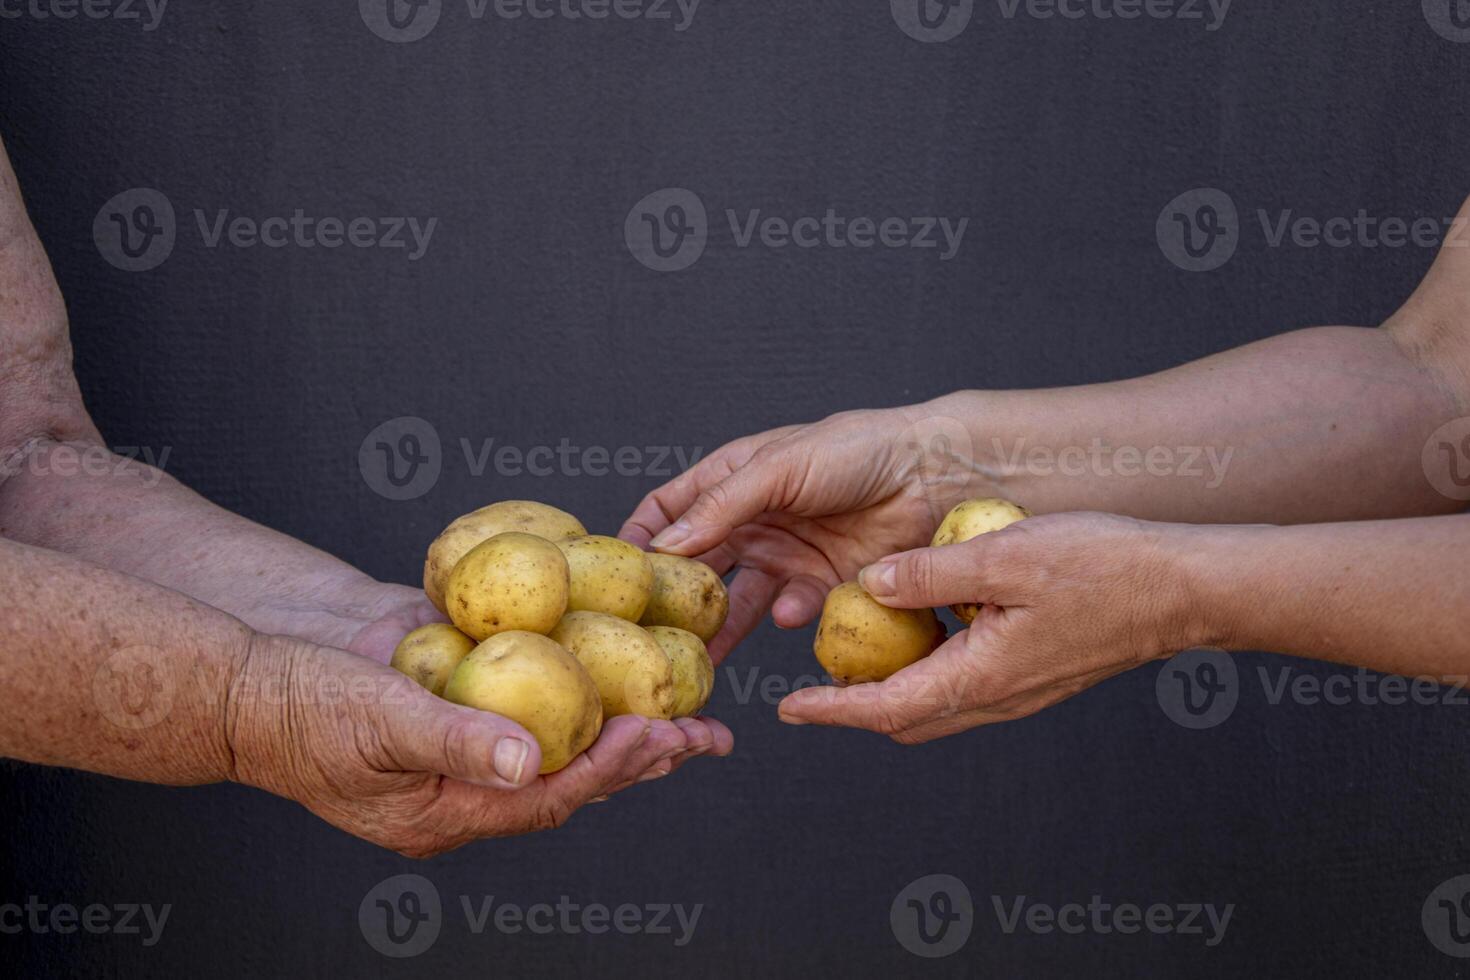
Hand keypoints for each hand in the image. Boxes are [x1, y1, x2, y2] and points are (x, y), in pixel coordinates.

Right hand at [227, 634, 732, 856]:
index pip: (548, 797)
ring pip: (565, 741)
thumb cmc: (302, 706)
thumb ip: (451, 742)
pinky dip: (582, 686)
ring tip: (687, 711)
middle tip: (706, 735)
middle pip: (572, 778)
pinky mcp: (471, 701)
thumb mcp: (375, 724)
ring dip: (624, 723)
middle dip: (642, 757)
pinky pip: (538, 700)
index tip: (660, 734)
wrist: (255, 677)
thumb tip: (527, 761)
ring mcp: (471, 743)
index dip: (608, 769)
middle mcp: (468, 786)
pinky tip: (622, 664)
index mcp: (446, 812)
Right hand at [620, 407, 977, 659]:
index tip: (616, 576)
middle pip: (697, 566)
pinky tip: (793, 613)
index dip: (641, 539)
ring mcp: (786, 556)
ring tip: (702, 658)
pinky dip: (791, 617)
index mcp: (732, 480)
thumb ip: (721, 507)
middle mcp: (752, 522)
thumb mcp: (778, 467)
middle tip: (652, 632)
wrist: (933, 474)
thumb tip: (664, 547)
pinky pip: (794, 612)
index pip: (667, 511)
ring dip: (721, 629)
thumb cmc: (855, 450)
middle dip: (676, 598)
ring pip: (738, 602)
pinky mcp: (823, 585)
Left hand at [778, 513, 1195, 741]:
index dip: (832, 710)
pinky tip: (925, 632)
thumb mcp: (1004, 556)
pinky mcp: (1036, 678)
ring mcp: (1020, 693)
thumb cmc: (1104, 567)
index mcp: (982, 677)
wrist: (1183, 588)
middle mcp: (998, 698)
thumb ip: (931, 574)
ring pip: (937, 706)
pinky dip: (929, 673)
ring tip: (858, 656)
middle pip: (906, 719)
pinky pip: (966, 688)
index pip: (885, 708)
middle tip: (813, 684)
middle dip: (854, 708)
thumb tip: (871, 586)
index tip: (788, 709)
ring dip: (891, 692)